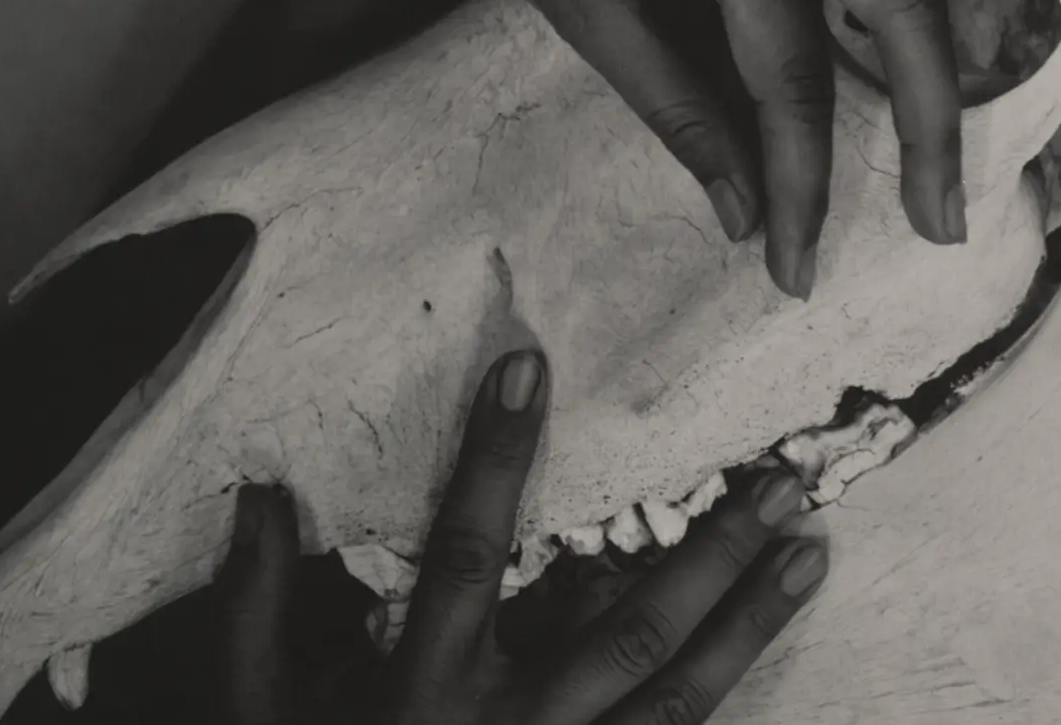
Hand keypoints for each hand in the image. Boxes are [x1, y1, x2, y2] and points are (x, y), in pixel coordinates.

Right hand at [212, 349, 824, 723]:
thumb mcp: (249, 715)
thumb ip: (253, 611)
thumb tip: (259, 497)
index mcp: (423, 692)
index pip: (467, 551)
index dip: (496, 460)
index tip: (530, 370)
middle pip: (625, 631)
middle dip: (707, 553)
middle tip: (779, 483)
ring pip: (675, 700)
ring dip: (747, 625)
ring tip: (810, 555)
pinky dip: (721, 712)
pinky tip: (770, 662)